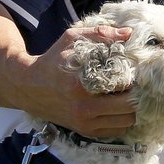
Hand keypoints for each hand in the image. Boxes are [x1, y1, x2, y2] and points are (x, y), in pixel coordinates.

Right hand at [21, 22, 137, 138]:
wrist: (27, 86)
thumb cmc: (52, 60)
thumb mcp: (71, 39)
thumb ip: (100, 33)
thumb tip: (128, 33)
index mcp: (81, 83)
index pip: (123, 85)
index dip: (134, 78)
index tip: (134, 70)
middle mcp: (84, 107)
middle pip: (129, 107)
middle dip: (135, 94)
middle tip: (133, 84)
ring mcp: (84, 122)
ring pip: (126, 122)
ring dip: (130, 109)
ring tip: (125, 95)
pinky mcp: (84, 130)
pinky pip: (116, 131)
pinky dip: (121, 120)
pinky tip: (117, 107)